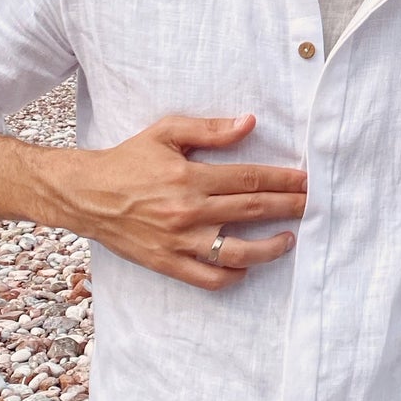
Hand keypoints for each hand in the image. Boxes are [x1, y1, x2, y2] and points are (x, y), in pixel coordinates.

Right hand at [61, 114, 306, 289]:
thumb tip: (249, 123)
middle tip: (314, 206)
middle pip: (252, 211)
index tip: (306, 180)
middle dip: (289, 207)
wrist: (86, 195)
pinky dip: (233, 275)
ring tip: (288, 239)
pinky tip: (248, 266)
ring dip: (270, 248)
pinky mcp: (168, 263)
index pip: (250, 179)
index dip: (283, 180)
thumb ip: (209, 129)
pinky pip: (209, 278)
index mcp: (190, 176)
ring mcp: (179, 241)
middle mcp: (189, 211)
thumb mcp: (165, 132)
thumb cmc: (128, 160)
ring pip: (237, 252)